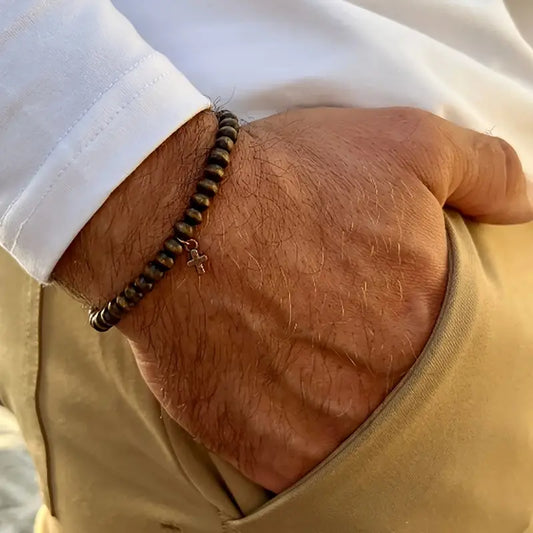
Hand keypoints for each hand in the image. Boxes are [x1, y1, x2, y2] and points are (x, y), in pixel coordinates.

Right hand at [55, 107, 532, 491]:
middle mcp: (386, 387)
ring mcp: (324, 429)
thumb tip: (523, 210)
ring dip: (337, 402)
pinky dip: (296, 432)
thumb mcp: (409, 145)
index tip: (388, 309)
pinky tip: (276, 390)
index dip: (422, 324)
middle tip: (340, 333)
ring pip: (356, 435)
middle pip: (405, 395)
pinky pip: (301, 461)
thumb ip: (488, 176)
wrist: (178, 219)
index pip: (461, 352)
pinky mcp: (264, 451)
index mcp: (431, 322)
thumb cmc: (291, 180)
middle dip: (378, 362)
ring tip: (306, 360)